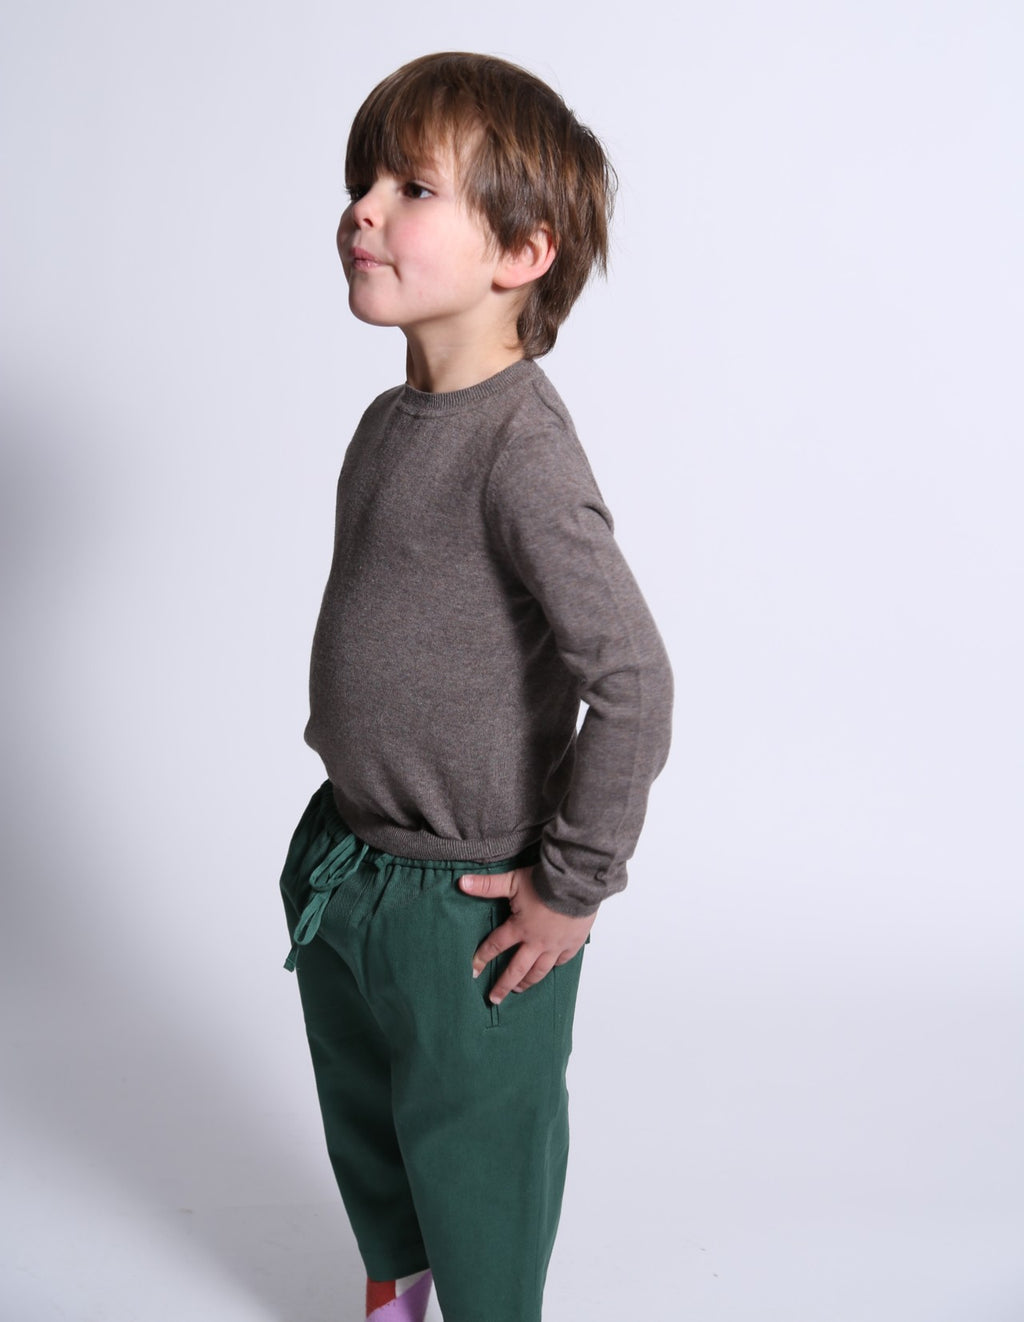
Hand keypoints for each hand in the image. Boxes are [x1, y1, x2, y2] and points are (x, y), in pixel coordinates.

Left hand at [458, 866, 595, 1004]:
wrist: (577, 882)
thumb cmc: (546, 881)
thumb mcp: (513, 881)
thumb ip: (487, 885)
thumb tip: (461, 883)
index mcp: (520, 928)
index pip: (495, 946)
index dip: (482, 958)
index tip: (474, 971)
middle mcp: (536, 942)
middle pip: (517, 969)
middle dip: (503, 985)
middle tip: (494, 998)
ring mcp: (555, 946)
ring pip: (539, 970)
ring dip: (527, 981)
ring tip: (519, 989)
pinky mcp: (573, 943)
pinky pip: (562, 961)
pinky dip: (554, 967)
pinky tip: (549, 969)